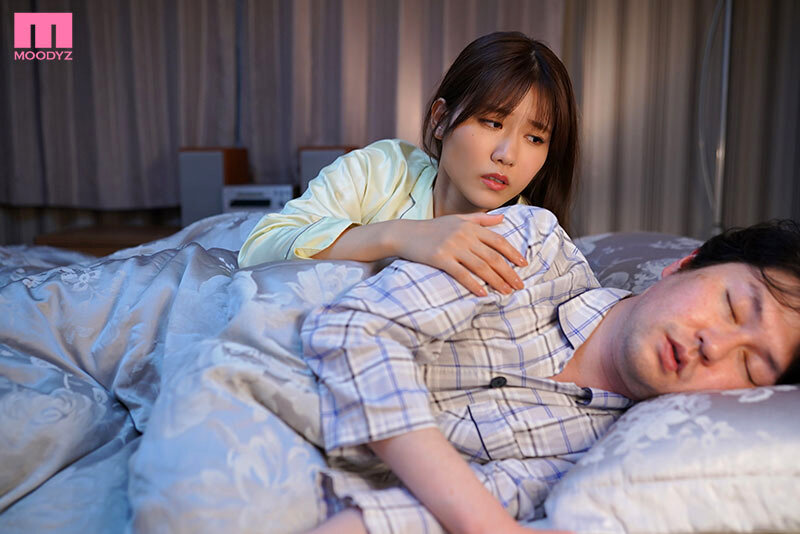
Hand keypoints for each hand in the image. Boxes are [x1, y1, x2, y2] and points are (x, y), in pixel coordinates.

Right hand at [396, 213, 527, 295]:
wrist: (405, 233)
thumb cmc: (432, 228)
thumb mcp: (457, 219)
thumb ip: (480, 219)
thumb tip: (502, 218)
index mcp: (470, 226)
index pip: (498, 240)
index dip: (512, 253)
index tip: (524, 264)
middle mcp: (464, 235)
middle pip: (492, 256)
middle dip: (508, 272)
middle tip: (519, 285)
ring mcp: (452, 247)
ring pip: (480, 267)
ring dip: (496, 281)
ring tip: (506, 292)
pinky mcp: (440, 258)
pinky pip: (461, 274)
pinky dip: (473, 285)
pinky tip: (483, 294)